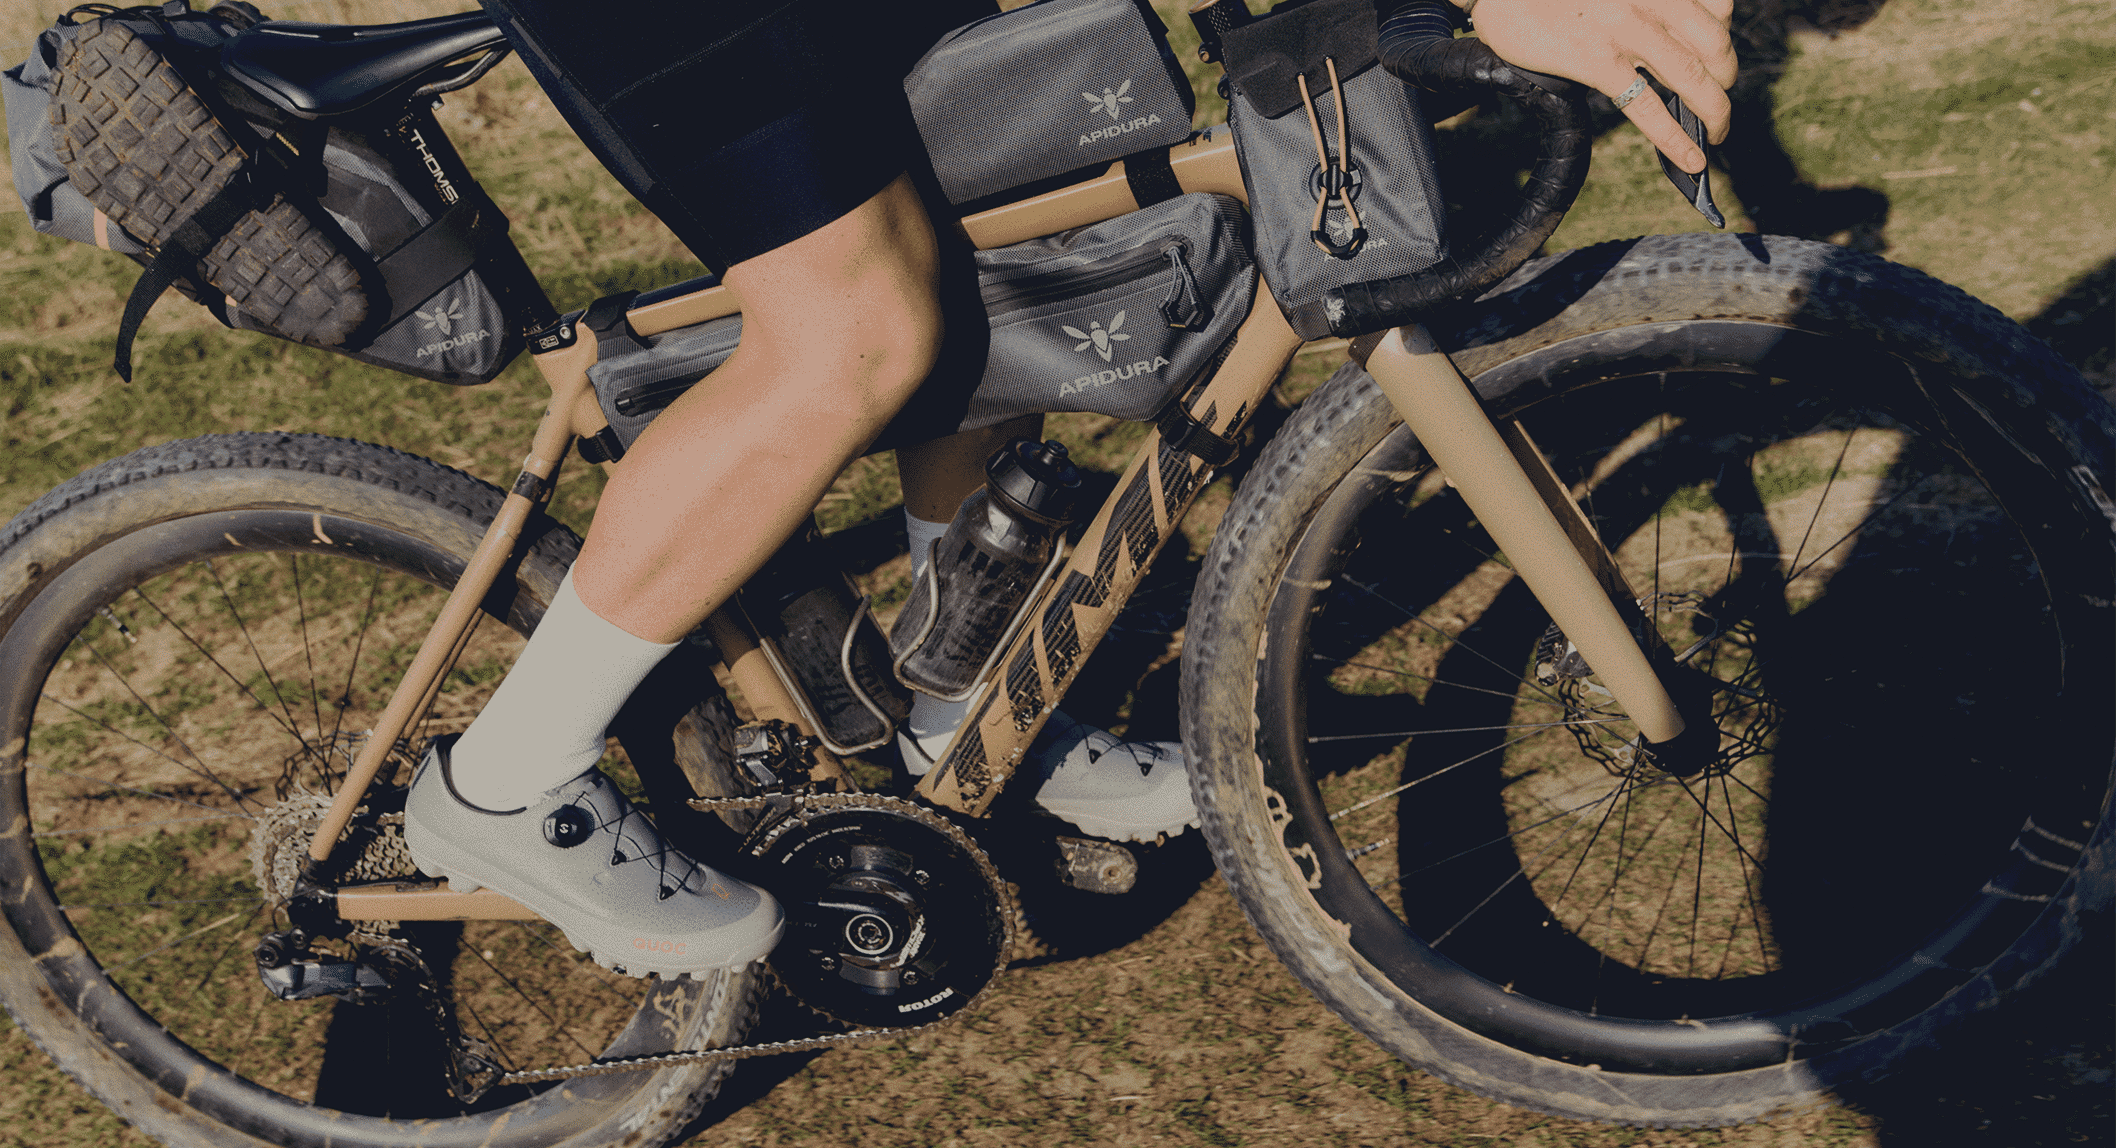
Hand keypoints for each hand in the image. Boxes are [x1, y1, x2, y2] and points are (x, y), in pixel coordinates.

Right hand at [1462, 0, 1736, 172]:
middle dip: (1727, 80)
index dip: (1725, 38)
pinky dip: (1676, 139)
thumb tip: (1656, 38)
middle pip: (1715, 45)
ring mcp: (1624, 29)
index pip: (1719, 7)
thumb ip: (1639, 3)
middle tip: (1720, 100)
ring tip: (1718, 132)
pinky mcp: (1595, 60)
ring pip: (1693, 77)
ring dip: (1716, 112)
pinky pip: (1647, 107)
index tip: (1718, 59)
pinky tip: (1690, 159)